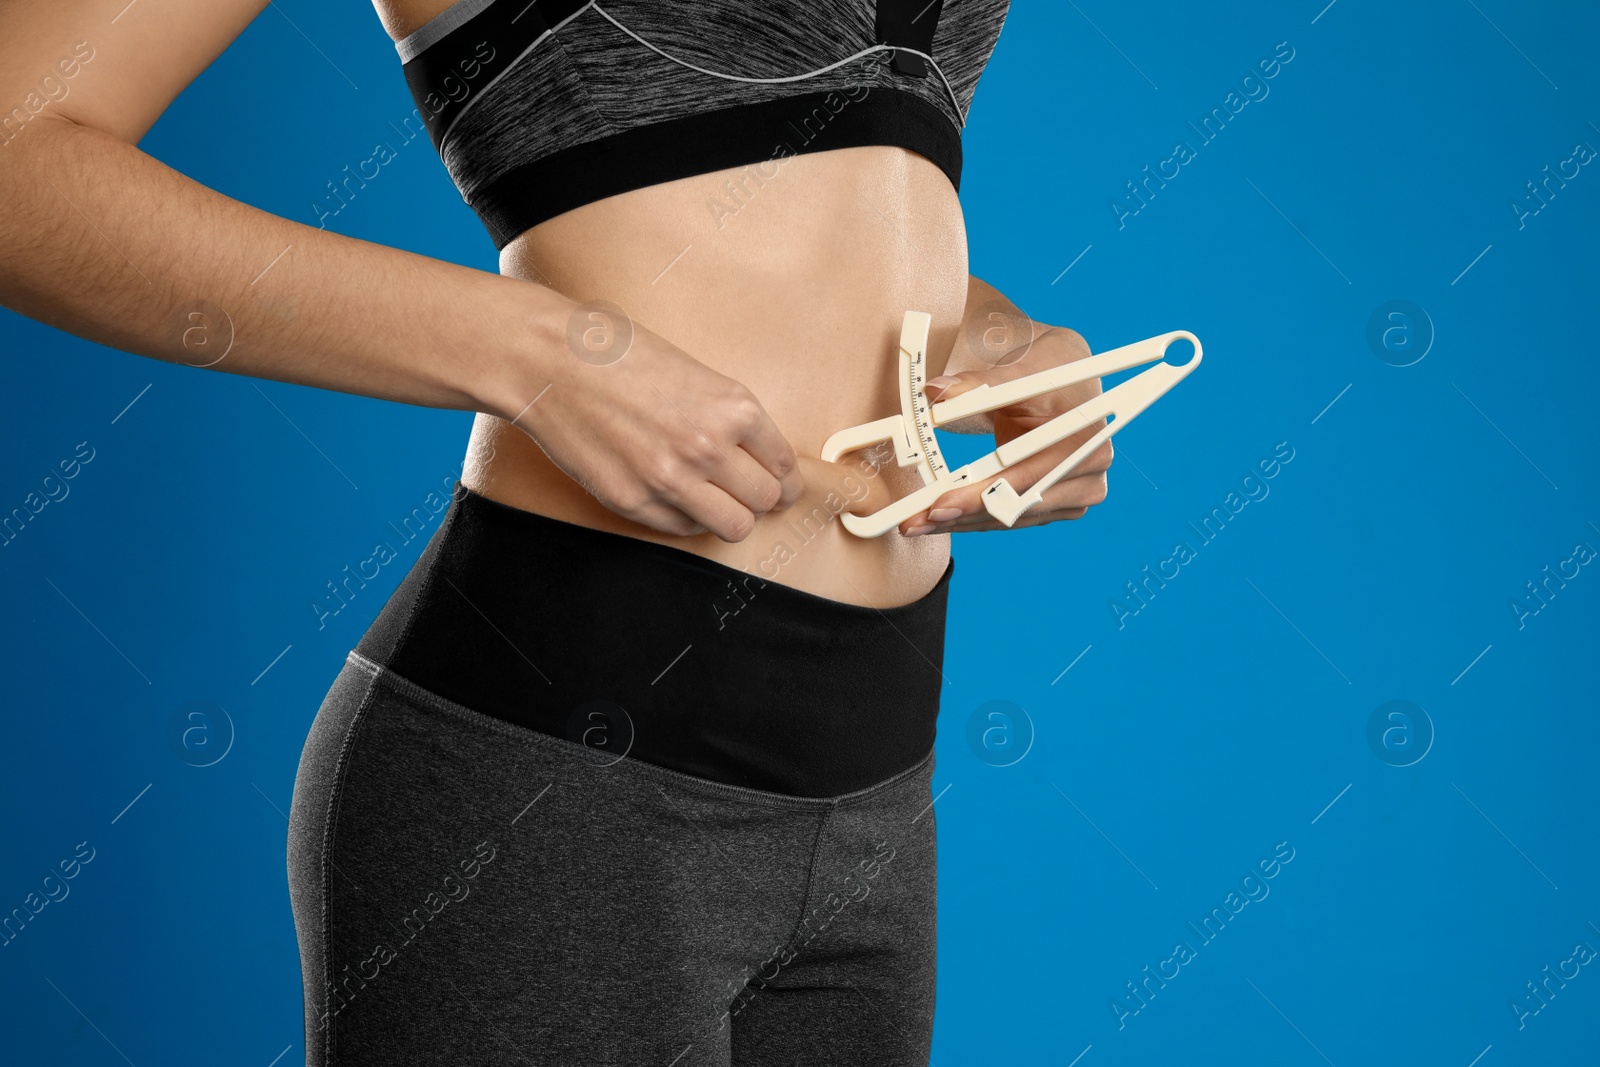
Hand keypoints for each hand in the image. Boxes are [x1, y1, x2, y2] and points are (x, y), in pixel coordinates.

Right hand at [505, 314, 803, 541]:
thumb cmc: (620, 355)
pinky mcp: (633, 501)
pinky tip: (674, 494)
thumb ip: (731, 418)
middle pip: (765, 501)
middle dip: (761, 499)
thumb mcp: (697, 374)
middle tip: (747, 493)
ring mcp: (670, 478)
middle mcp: (708, 446)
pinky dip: (687, 517)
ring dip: (729, 516)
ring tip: (714, 499)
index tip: (778, 484)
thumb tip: (759, 459)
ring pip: (733, 527)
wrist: (551, 360)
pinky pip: (683, 528)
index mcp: (734, 407)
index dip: (784, 480)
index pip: (783, 467)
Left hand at [899, 327, 1112, 535]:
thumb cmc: (1047, 372)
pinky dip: (974, 519)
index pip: (1026, 477)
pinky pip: (1010, 518)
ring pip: (1009, 519)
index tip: (940, 504)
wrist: (1066, 384)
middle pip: (1015, 507)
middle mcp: (1089, 475)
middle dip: (962, 515)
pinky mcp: (1058, 506)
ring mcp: (1076, 495)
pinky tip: (939, 520)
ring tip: (917, 524)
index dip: (981, 494)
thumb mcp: (1016, 372)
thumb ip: (978, 384)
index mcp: (1087, 441)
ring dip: (962, 523)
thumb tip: (936, 391)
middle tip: (916, 521)